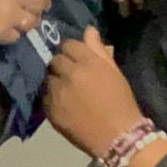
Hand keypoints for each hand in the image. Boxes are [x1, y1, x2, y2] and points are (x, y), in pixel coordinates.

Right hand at [0, 0, 51, 44]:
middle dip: (36, 10)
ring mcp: (11, 14)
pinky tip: (1, 30)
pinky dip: (11, 35)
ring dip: (25, 24)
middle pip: (38, 5)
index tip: (42, 1)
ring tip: (14, 24)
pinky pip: (15, 36)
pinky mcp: (2, 32)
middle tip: (28, 14)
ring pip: (30, 23)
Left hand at [44, 28, 143, 158]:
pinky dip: (51, 97)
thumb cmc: (121, 102)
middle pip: (55, 60)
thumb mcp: (114, 72)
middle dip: (62, 65)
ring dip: (55, 81)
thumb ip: (99, 50)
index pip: (68, 45)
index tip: (76, 59)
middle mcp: (70, 74)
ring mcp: (58, 92)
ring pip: (48, 78)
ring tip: (65, 90)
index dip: (72, 51)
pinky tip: (62, 103)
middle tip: (70, 75)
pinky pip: (44, 96)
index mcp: (89, 62)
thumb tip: (88, 30)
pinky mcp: (50, 110)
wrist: (118, 137)